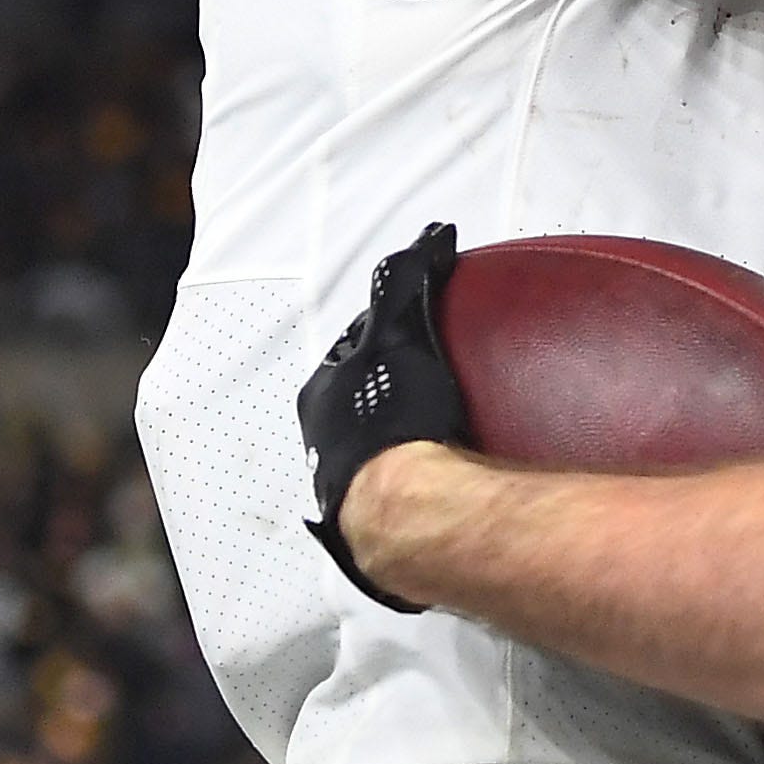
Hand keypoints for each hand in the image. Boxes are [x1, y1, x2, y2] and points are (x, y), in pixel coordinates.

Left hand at [297, 223, 473, 611]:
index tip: (412, 331)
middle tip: (426, 385)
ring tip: (438, 436)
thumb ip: (408, 281)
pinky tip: (441, 485)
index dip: (383, 336)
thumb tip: (430, 236)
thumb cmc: (392, 419)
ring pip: (370, 453)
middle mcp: (322, 442)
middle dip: (383, 392)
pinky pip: (395, 493)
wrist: (399, 512)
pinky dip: (414, 483)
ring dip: (396, 444)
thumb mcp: (400, 331)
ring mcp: (345, 488)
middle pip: (356, 404)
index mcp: (322, 396)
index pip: (351, 352)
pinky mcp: (374, 527)